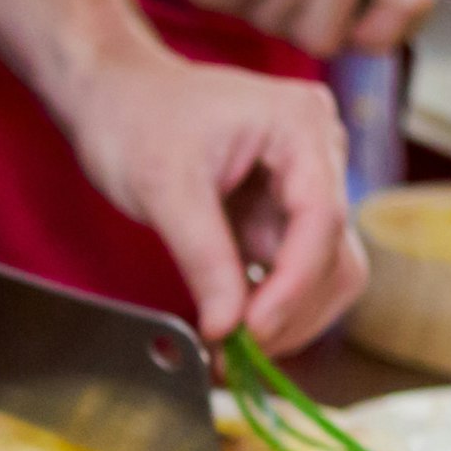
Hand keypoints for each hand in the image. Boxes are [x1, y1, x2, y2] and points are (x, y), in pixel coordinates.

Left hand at [55, 50, 361, 352]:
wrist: (115, 97)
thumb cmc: (135, 118)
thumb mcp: (164, 188)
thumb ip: (203, 257)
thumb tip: (227, 327)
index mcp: (300, 124)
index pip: (321, 217)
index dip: (292, 284)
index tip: (253, 332)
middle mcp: (319, 150)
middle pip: (334, 252)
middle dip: (291, 310)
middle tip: (238, 354)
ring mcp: (305, 182)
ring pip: (324, 271)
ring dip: (285, 316)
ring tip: (232, 348)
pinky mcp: (283, 211)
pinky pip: (293, 270)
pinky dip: (268, 305)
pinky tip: (232, 328)